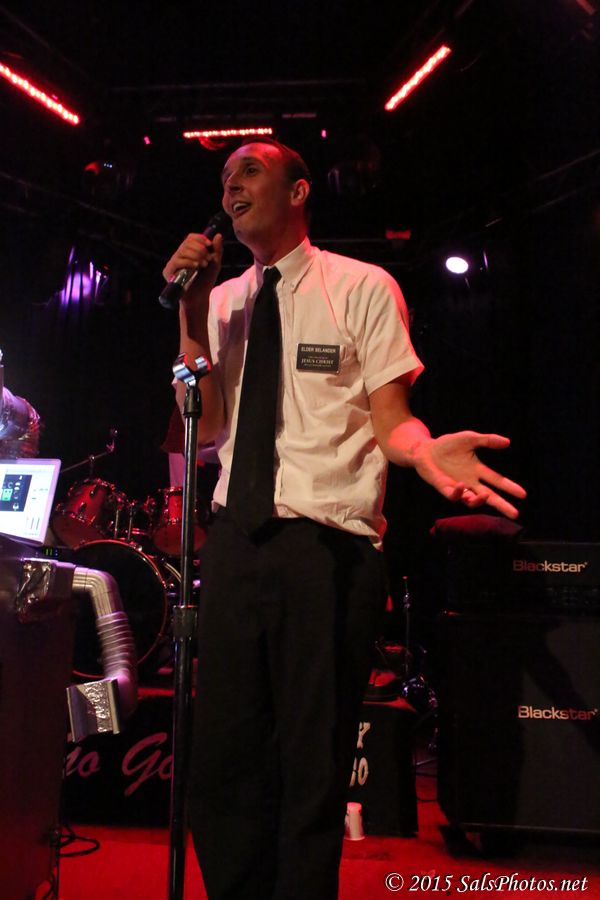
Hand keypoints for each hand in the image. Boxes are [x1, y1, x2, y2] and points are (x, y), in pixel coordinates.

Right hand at [162, 232, 223, 295]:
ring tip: (204, 265)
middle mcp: (179, 256)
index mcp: (188, 252)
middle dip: (200, 249)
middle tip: (208, 260)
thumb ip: (216, 250)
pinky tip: (196, 266)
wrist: (200, 298)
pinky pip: (177, 261)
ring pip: (182, 251)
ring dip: (196, 255)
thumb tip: (218, 235)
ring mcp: (172, 263)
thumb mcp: (214, 264)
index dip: (200, 238)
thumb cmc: (206, 282)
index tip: (209, 245)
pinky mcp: (168, 272)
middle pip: (187, 243)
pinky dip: (188, 262)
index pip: (190, 238)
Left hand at [412, 431, 526, 518]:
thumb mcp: (470, 438)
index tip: (523, 494)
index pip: (497, 481)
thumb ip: (487, 440)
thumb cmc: (448, 444)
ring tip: (486, 496)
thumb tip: (507, 442)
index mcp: (477, 471)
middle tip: (515, 514)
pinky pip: (453, 495)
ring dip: (479, 500)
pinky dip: (459, 492)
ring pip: (471, 501)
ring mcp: (457, 487)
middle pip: (489, 497)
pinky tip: (462, 485)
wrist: (425, 448)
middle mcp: (470, 482)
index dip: (510, 487)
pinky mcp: (444, 488)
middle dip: (502, 505)